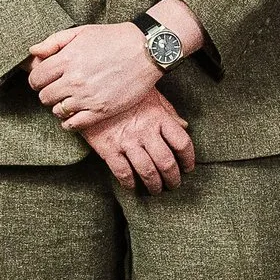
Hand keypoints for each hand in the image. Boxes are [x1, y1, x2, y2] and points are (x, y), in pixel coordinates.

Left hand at [29, 21, 162, 128]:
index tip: (45, 78)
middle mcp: (74, 80)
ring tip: (69, 98)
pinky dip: (69, 122)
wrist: (146, 50)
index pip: (36, 78)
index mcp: (67, 59)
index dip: (37, 79)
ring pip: (57, 111)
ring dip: (59, 106)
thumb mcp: (81, 32)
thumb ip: (54, 41)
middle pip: (44, 96)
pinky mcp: (101, 110)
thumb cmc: (114, 38)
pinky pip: (73, 125)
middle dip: (48, 92)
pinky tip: (75, 113)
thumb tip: (32, 51)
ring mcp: (87, 97)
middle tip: (58, 87)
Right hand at [80, 91, 195, 191]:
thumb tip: (184, 126)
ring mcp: (126, 141)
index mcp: (158, 117)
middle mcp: (145, 131)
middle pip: (166, 163)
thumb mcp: (151, 95)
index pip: (182, 143)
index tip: (188, 168)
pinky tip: (132, 186)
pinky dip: (129, 183)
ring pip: (147, 171)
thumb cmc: (124, 91)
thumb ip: (168, 112)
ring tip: (156, 190)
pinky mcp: (108, 148)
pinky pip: (122, 172)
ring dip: (154, 185)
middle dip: (173, 179)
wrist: (91, 90)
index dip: (189, 159)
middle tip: (173, 185)